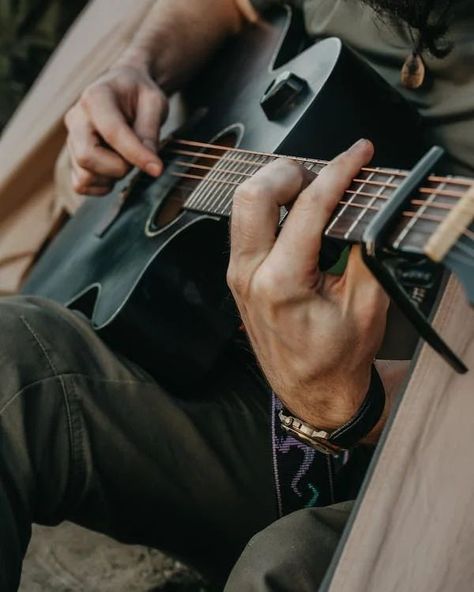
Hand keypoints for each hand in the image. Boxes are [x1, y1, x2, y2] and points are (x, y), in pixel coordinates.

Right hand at [64, 65, 168, 195]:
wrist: (122, 88)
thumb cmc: (138, 94)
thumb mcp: (154, 103)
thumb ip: (150, 132)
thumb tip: (151, 165)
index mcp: (95, 97)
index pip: (112, 133)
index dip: (136, 155)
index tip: (157, 169)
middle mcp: (76, 118)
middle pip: (86, 157)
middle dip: (119, 167)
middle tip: (137, 158)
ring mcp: (70, 139)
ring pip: (84, 175)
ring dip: (111, 177)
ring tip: (126, 160)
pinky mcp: (72, 157)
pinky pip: (81, 184)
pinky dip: (101, 186)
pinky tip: (115, 171)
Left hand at [227, 140, 389, 431]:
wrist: (311, 393)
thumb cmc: (334, 361)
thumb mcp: (366, 306)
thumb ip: (366, 251)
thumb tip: (366, 209)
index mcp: (281, 284)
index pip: (307, 207)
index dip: (338, 171)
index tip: (357, 154)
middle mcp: (250, 276)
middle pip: (252, 194)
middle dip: (289, 170)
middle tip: (322, 172)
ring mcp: (239, 276)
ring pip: (242, 207)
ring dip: (275, 186)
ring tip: (310, 188)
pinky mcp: (239, 278)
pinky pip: (245, 227)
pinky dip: (269, 208)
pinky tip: (294, 211)